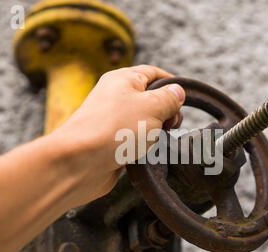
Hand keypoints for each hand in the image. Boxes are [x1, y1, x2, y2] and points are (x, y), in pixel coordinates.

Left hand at [49, 65, 185, 206]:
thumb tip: (178, 92)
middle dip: (167, 112)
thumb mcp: (152, 107)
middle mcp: (116, 97)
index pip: (153, 73)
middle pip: (151, 99)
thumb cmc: (115, 129)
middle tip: (172, 125)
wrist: (80, 162)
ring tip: (157, 140)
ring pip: (145, 122)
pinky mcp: (111, 142)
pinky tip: (147, 154)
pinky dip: (145, 147)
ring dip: (156, 132)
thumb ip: (169, 98)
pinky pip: (135, 141)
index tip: (187, 98)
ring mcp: (113, 121)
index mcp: (123, 80)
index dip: (172, 84)